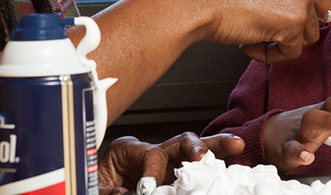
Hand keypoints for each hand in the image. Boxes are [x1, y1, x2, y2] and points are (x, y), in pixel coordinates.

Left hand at [97, 133, 244, 194]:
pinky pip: (197, 171)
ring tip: (235, 145)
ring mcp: (167, 164)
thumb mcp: (95, 188)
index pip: (151, 154)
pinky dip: (214, 168)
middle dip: (196, 146)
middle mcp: (151, 153)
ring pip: (194, 151)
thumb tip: (127, 193)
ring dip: (215, 148)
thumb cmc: (98, 187)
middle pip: (179, 141)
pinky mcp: (175, 178)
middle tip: (203, 157)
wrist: (99, 190)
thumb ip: (109, 191)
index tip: (148, 189)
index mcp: (128, 150)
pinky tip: (230, 167)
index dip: (152, 172)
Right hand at [262, 90, 330, 171]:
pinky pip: (292, 149)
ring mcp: (300, 132)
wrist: (271, 136)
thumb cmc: (308, 125)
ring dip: (329, 122)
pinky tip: (308, 157)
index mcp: (326, 110)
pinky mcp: (288, 148)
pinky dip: (299, 153)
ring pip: (312, 122)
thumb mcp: (328, 114)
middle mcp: (315, 117)